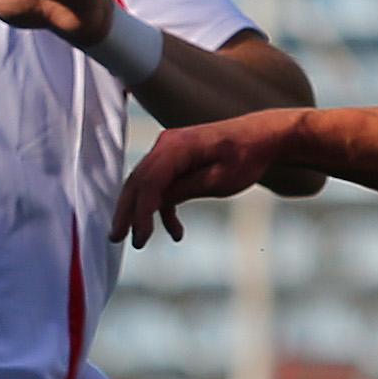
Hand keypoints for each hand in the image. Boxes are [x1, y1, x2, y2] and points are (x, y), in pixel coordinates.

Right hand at [112, 110, 303, 244]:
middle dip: (127, 212)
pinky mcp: (176, 161)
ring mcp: (170, 151)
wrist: (261, 138)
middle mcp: (167, 144)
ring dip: (141, 212)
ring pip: (146, 184)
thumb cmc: (245, 156)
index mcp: (178, 146)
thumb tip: (155, 203)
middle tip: (117, 238)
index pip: (150, 182)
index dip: (141, 212)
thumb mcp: (219, 179)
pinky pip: (161, 185)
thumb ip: (185, 189)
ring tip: (138, 240)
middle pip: (139, 181)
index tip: (140, 239)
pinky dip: (164, 208)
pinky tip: (176, 232)